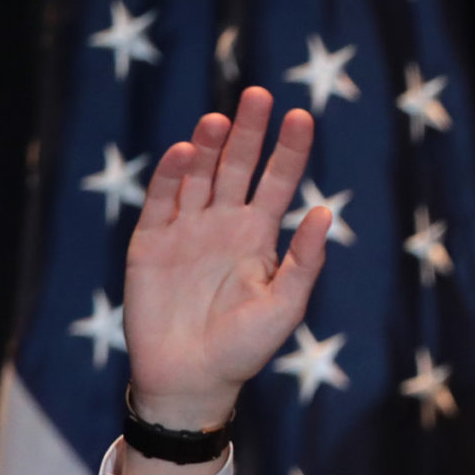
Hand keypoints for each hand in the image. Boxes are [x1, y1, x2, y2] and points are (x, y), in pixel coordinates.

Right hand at [124, 86, 329, 433]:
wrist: (190, 378)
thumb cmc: (243, 349)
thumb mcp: (284, 307)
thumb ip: (304, 262)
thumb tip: (323, 211)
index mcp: (259, 238)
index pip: (277, 182)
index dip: (289, 151)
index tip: (302, 117)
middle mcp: (223, 225)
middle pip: (237, 166)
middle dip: (248, 132)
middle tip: (260, 95)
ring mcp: (186, 230)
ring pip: (198, 176)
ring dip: (209, 147)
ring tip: (221, 120)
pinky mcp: (151, 242)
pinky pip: (161, 201)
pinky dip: (170, 176)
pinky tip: (183, 152)